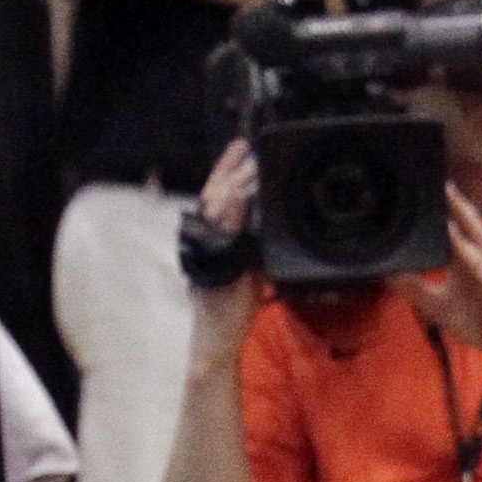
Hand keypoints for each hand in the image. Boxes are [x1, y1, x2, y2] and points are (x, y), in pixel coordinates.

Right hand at [184, 142, 264, 350]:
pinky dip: (227, 210)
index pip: (218, 196)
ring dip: (232, 183)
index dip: (227, 171)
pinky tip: (236, 194)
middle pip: (214, 194)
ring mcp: (207, 248)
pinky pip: (220, 230)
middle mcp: (205, 238)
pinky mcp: (214, 259)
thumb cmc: (235, 303)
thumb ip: (259, 245)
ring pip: (215, 207)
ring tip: (248, 165)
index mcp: (214, 236)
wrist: (221, 333)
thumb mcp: (253, 266)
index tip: (241, 150)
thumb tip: (277, 226)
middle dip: (230, 169)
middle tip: (246, 148)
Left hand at [390, 189, 481, 367]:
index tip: (430, 189)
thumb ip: (414, 288)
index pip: (458, 228)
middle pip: (470, 225)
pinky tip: (454, 237)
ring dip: (464, 218)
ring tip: (450, 198)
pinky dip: (467, 249)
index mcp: (471, 260)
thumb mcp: (437, 304)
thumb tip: (386, 275)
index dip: (447, 209)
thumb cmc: (480, 323)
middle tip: (442, 182)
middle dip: (457, 203)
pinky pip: (480, 264)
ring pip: (479, 238)